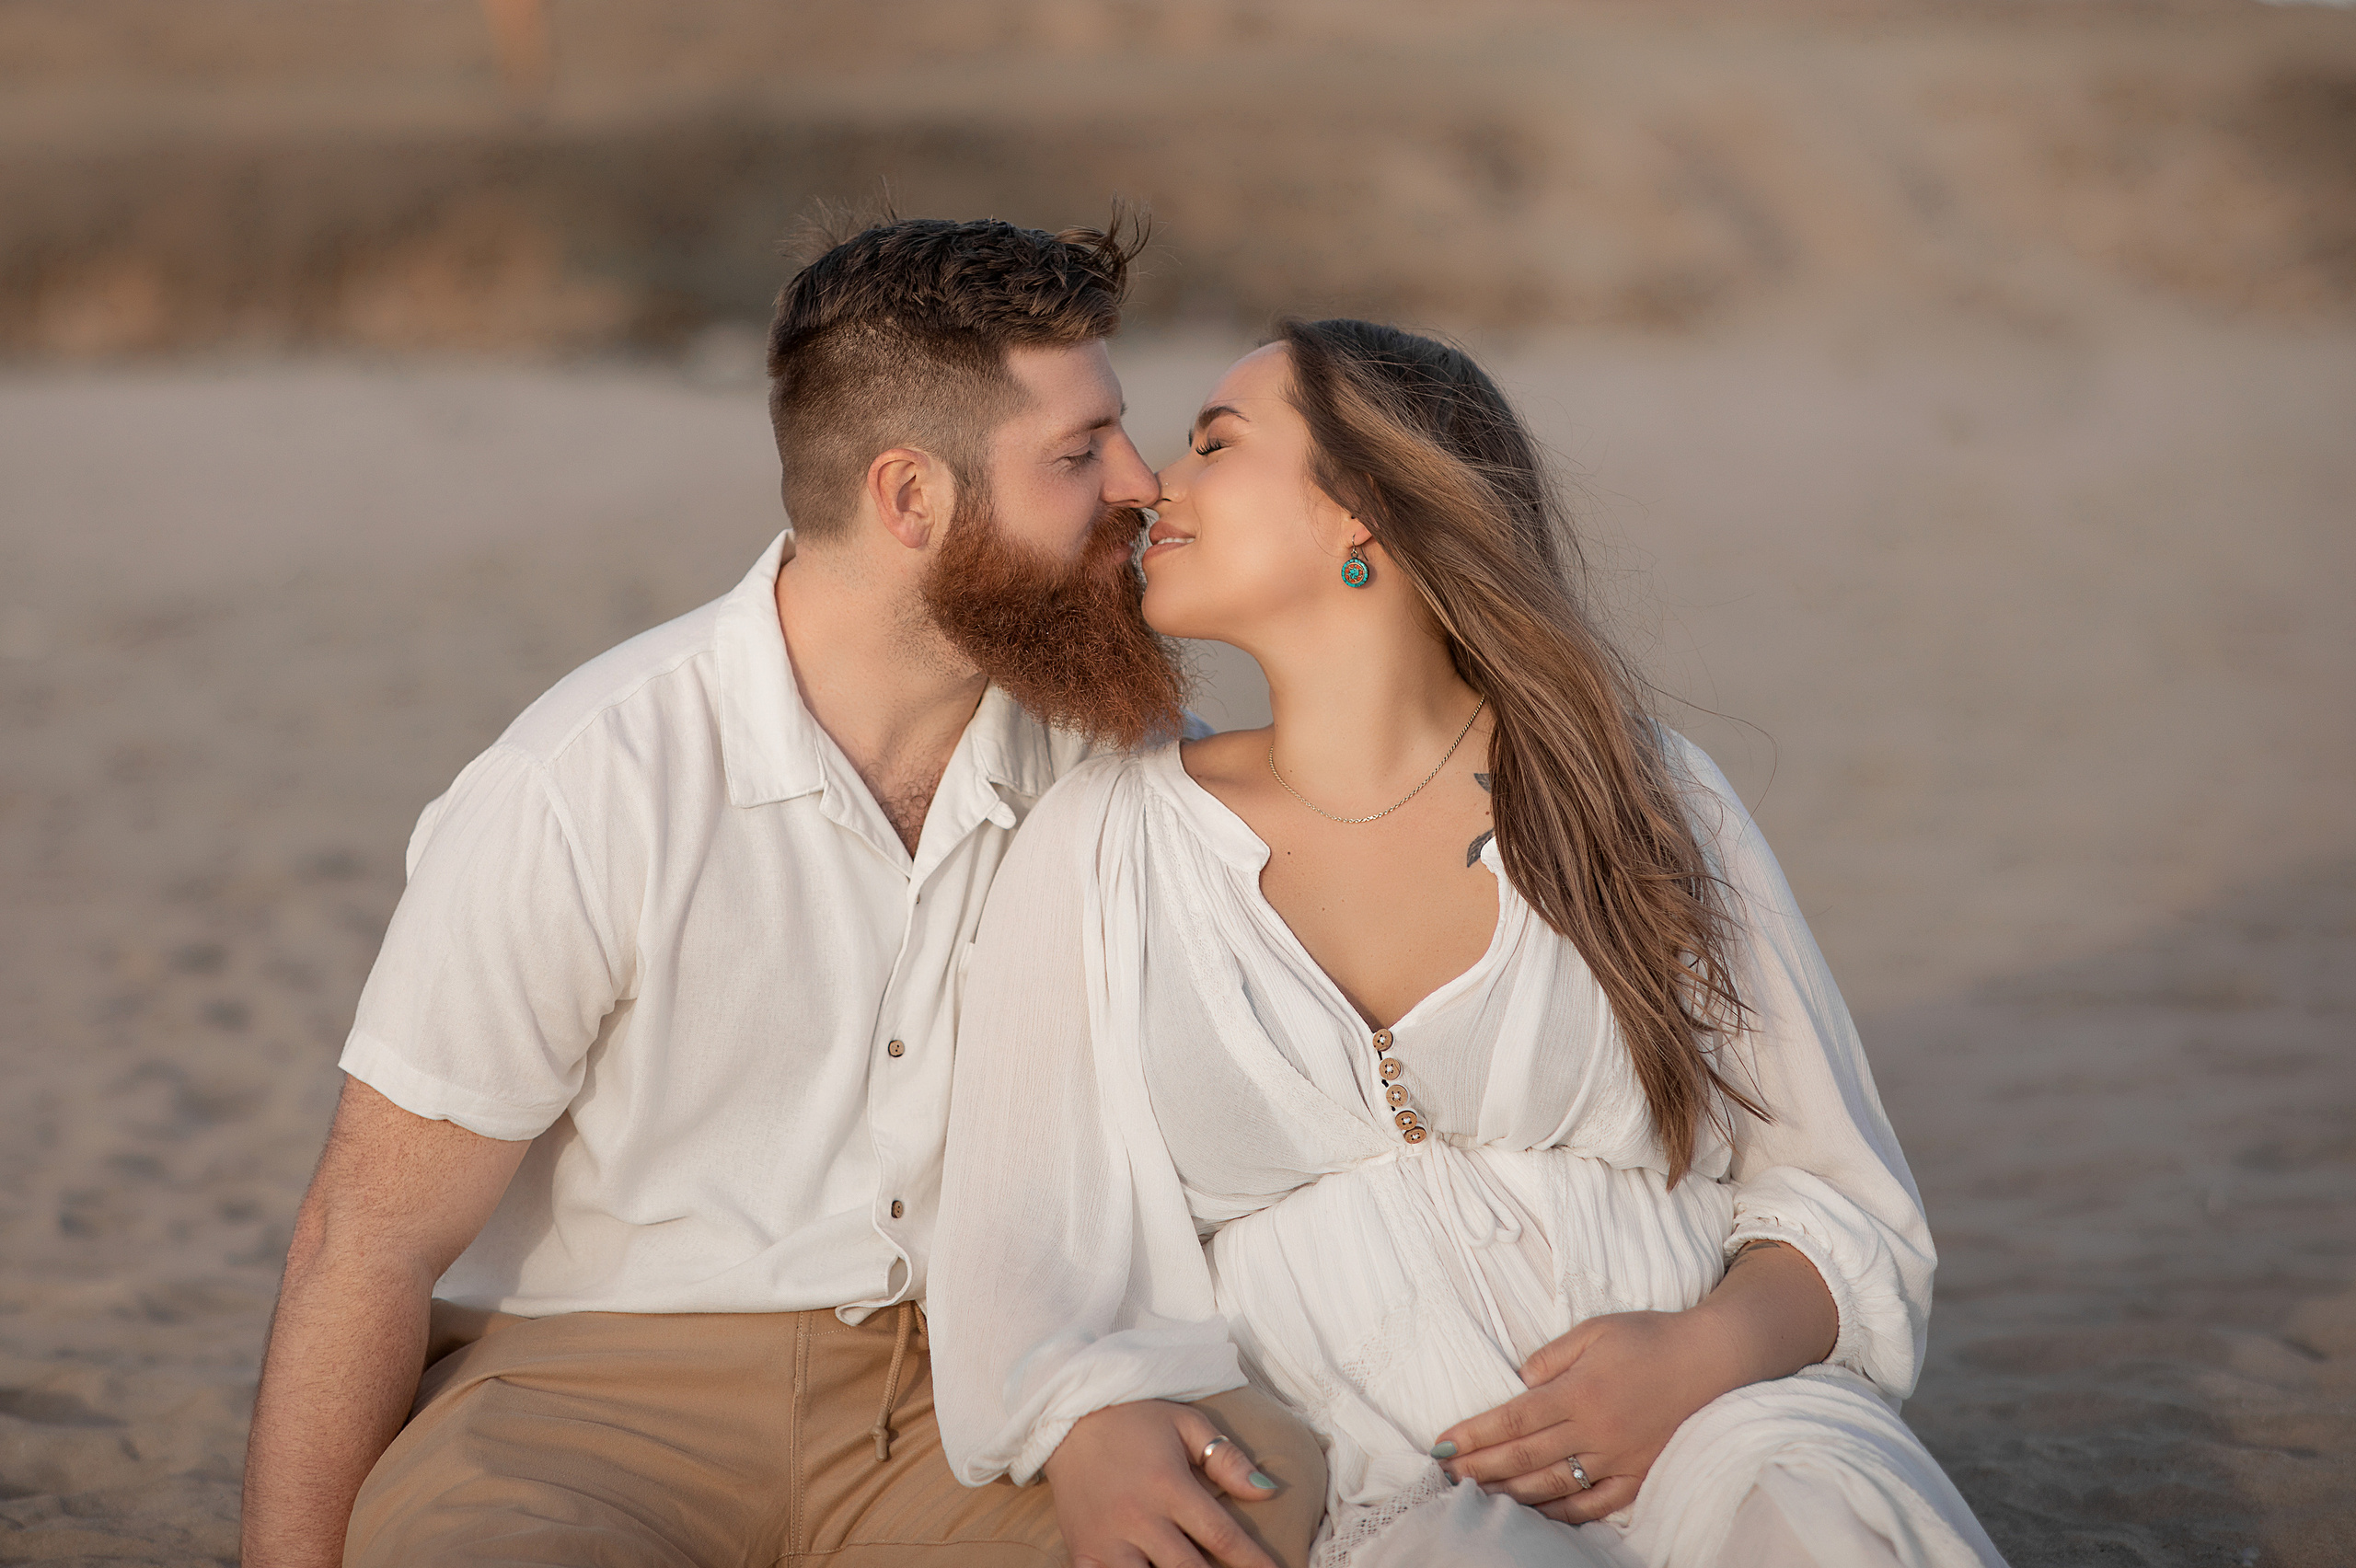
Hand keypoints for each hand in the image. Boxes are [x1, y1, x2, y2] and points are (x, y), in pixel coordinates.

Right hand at [1041, 1398, 1284, 1567]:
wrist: (1067, 1415)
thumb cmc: (1134, 1420)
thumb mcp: (1185, 1424)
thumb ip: (1227, 1459)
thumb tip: (1269, 1490)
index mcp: (1169, 1486)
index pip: (1222, 1535)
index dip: (1253, 1561)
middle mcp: (1139, 1518)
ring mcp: (1107, 1539)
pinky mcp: (1083, 1552)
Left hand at [1432, 1309, 1740, 1524]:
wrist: (1712, 1360)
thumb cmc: (1650, 1337)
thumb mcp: (1595, 1330)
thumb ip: (1551, 1357)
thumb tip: (1519, 1382)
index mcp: (1578, 1392)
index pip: (1512, 1418)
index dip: (1473, 1435)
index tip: (1441, 1445)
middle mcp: (1594, 1430)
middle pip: (1523, 1456)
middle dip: (1478, 1468)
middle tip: (1444, 1475)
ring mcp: (1617, 1458)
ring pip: (1552, 1485)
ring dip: (1509, 1494)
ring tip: (1476, 1496)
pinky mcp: (1638, 1475)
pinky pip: (1594, 1504)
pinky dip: (1562, 1512)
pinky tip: (1535, 1514)